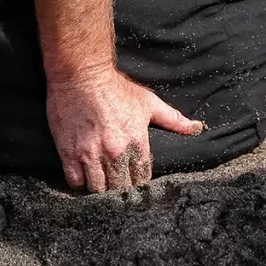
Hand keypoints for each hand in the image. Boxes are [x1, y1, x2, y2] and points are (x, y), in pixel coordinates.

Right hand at [45, 66, 204, 191]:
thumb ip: (173, 119)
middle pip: (120, 188)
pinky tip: (83, 176)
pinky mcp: (69, 152)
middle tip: (118, 187)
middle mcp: (114, 152)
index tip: (136, 183)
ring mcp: (90, 154)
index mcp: (136, 142)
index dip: (140, 183)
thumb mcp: (148, 102)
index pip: (142, 178)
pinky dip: (79, 183)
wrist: (82, 74)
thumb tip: (196, 127)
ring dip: (100, 189)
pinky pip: (75, 181)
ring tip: (101, 184)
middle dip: (121, 190)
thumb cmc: (115, 88)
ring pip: (97, 189)